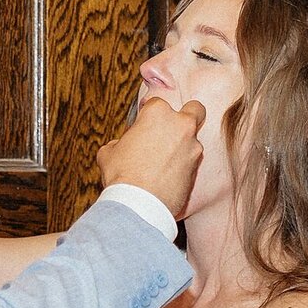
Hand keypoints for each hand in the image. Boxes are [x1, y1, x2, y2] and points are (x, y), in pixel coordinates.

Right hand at [97, 98, 205, 219]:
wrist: (139, 204)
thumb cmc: (123, 175)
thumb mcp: (109, 153)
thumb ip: (119, 143)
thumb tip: (119, 147)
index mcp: (158, 113)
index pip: (157, 103)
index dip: (148, 115)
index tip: (144, 126)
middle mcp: (180, 125)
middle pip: (194, 109)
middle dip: (187, 115)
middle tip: (172, 129)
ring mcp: (192, 146)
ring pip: (194, 139)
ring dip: (183, 147)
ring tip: (164, 163)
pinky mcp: (197, 167)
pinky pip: (191, 161)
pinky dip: (183, 166)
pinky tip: (168, 177)